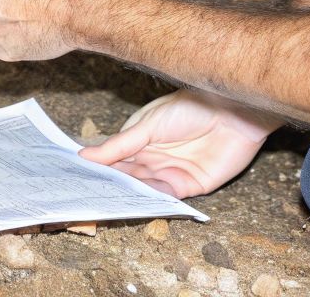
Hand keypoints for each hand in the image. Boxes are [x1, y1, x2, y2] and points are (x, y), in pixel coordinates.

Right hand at [77, 89, 281, 197]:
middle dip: (111, 186)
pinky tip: (140, 201)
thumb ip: (120, 145)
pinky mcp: (191, 185)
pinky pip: (168, 197)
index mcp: (138, 140)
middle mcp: (152, 158)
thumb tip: (84, 154)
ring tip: (111, 201)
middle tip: (90, 197)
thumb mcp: (147, 124)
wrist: (232, 111)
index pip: (113, 159)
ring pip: (145, 189)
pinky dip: (154, 200)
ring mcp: (171, 173)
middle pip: (127, 178)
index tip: (76, 180)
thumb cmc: (189, 107)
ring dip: (131, 195)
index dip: (97, 169)